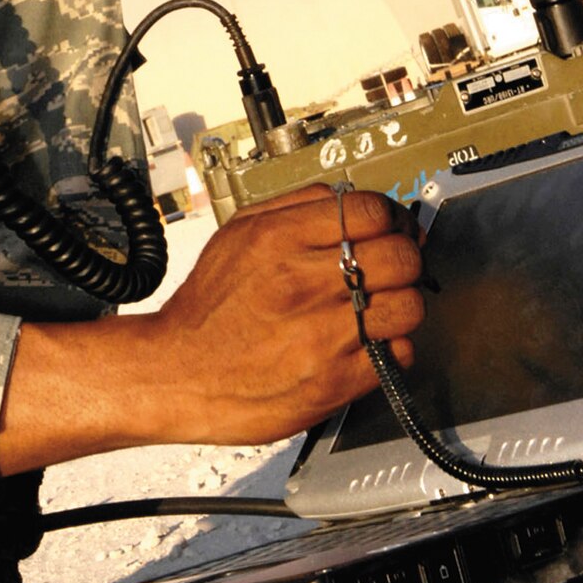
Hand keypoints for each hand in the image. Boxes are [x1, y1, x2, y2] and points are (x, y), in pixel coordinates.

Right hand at [0, 185, 424, 474]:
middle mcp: (302, 283)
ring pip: (408, 305)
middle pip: (401, 255)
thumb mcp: (238, 234)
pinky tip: (368, 344)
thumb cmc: (207, 309)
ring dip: (402, 305)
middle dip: (404, 260)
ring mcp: (321, 335)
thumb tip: (350, 200)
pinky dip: (391, 348)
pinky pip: (396, 355)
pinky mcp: (333, 381)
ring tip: (381, 309)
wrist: (174, 374)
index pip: (372, 210)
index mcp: (279, 238)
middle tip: (391, 270)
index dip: (390, 219)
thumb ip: (295, 207)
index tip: (390, 230)